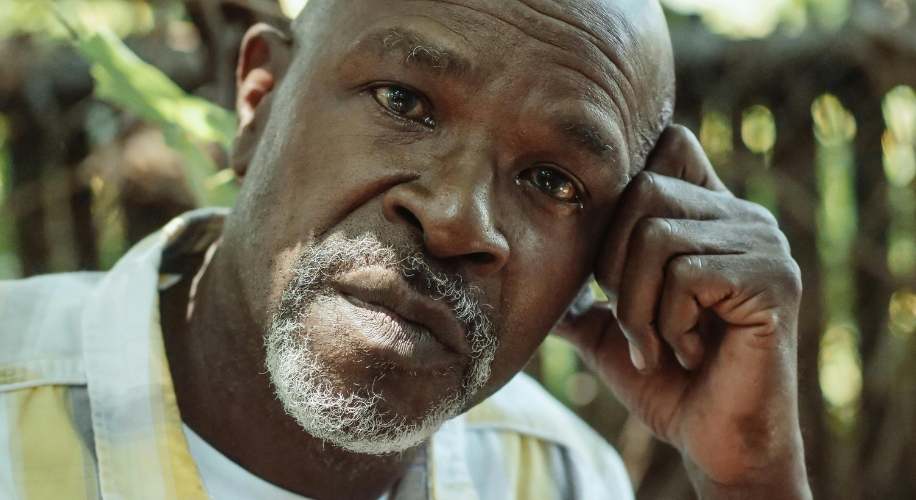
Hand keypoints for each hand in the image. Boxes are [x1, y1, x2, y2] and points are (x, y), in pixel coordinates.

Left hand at [556, 126, 811, 498]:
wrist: (715, 443)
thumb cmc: (666, 382)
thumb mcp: (610, 327)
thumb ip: (578, 292)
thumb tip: (522, 263)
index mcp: (709, 215)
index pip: (670, 142)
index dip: (627, 183)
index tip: (611, 261)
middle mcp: (744, 216)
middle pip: (644, 187)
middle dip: (614, 265)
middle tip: (634, 322)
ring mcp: (764, 244)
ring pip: (656, 234)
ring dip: (637, 304)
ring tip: (658, 344)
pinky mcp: (773, 279)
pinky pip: (685, 275)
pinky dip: (668, 323)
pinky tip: (689, 353)